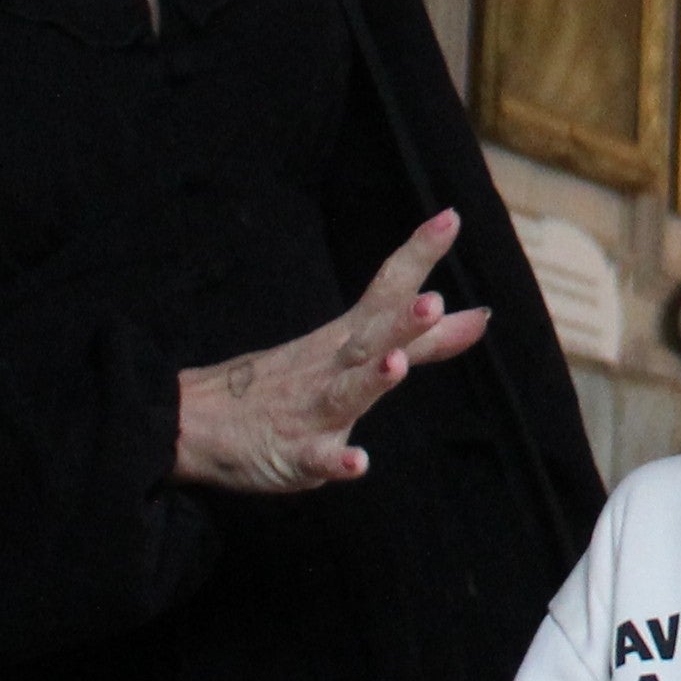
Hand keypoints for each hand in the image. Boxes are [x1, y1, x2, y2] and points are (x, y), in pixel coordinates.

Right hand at [175, 214, 487, 493]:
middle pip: (370, 338)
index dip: (418, 255)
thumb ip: (426, 340)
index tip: (449, 218)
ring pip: (344, 393)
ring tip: (395, 365)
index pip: (386, 290)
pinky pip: (317, 459)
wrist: (199, 419)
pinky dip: (337, 461)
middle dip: (402, 321)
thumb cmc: (292, 381)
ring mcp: (312, 410)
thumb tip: (481, 316)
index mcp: (348, 339)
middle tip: (432, 301)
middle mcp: (332, 367)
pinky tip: (358, 462)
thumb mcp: (356, 352)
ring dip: (371, 379)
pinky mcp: (294, 454)